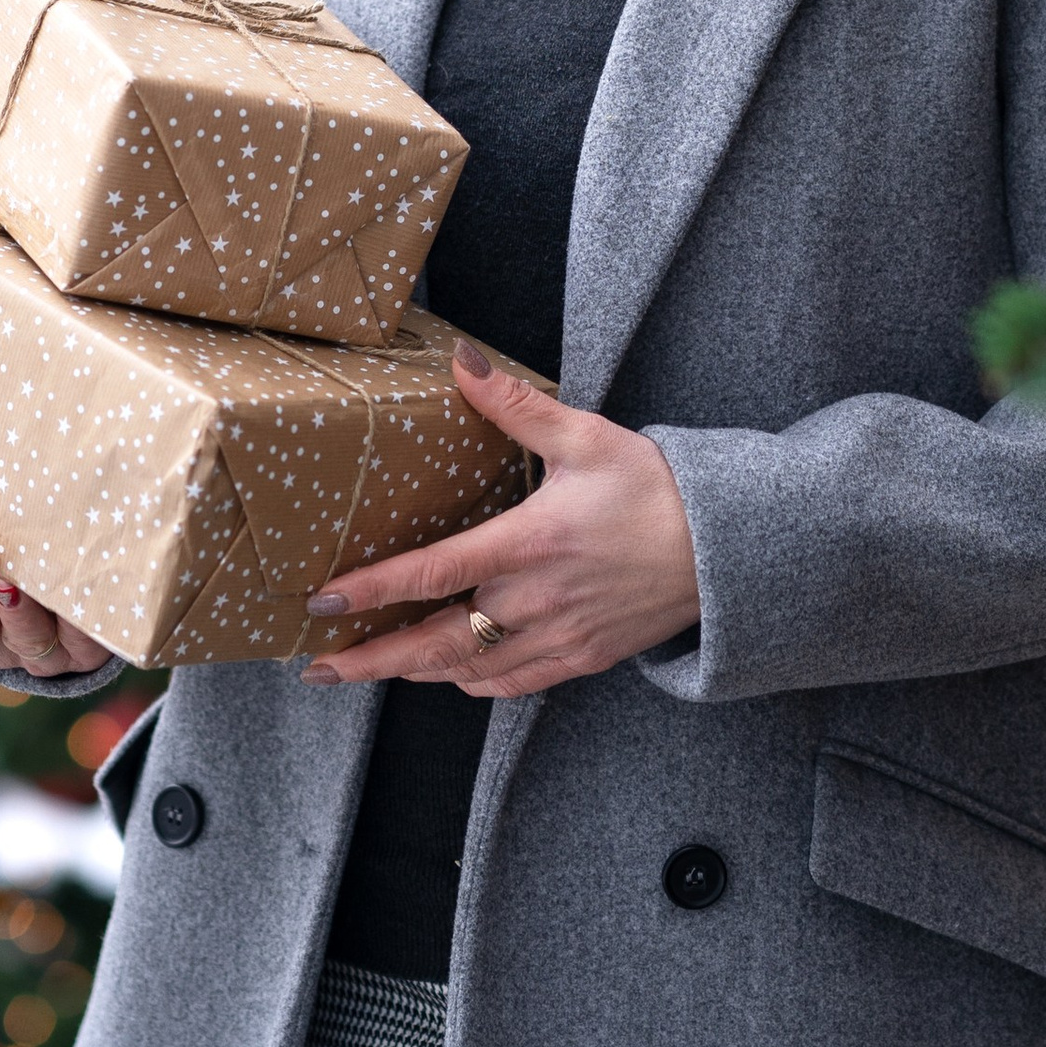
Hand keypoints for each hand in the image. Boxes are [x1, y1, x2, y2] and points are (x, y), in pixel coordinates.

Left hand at [300, 351, 699, 699]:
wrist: (727, 547)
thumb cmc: (656, 488)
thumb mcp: (586, 436)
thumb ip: (515, 406)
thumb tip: (462, 361)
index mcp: (530, 542)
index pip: (433, 573)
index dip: (372, 591)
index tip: (323, 603)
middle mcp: (537, 599)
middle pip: (436, 640)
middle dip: (371, 660)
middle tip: (319, 667)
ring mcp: (560, 636)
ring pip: (468, 669)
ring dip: (412, 674)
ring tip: (368, 672)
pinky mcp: (583, 657)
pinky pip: (514, 684)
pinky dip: (472, 683)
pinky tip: (449, 675)